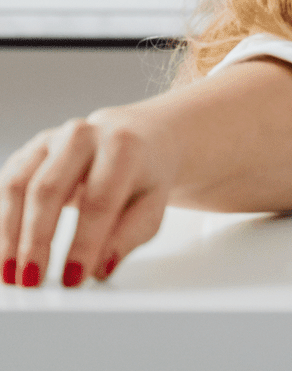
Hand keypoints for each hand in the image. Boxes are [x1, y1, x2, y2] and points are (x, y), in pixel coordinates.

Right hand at [1, 108, 173, 288]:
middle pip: (48, 190)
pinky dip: (2, 221)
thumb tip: (100, 269)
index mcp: (122, 146)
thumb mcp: (152, 205)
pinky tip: (4, 250)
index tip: (74, 278)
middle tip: (31, 280)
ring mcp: (51, 140)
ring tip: (10, 274)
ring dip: (9, 235)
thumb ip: (128, 236)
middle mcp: (82, 136)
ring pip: (17, 187)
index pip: (99, 200)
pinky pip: (5, 185)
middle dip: (36, 241)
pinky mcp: (28, 151)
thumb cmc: (141, 176)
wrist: (134, 138)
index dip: (84, 243)